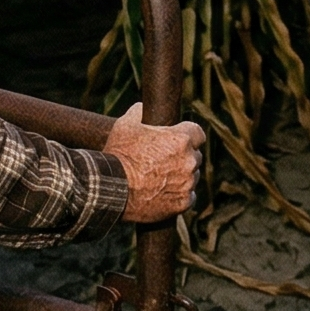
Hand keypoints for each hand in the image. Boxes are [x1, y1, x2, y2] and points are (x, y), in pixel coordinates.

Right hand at [106, 102, 205, 222]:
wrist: (111, 189)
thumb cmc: (119, 155)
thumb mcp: (125, 125)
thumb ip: (138, 112)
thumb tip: (141, 108)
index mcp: (180, 139)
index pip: (198, 133)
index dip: (188, 136)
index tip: (180, 140)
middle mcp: (189, 160)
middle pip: (195, 155)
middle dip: (183, 157)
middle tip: (165, 161)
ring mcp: (187, 183)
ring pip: (192, 177)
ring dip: (182, 176)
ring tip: (162, 179)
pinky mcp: (183, 203)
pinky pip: (188, 197)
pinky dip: (179, 195)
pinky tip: (165, 194)